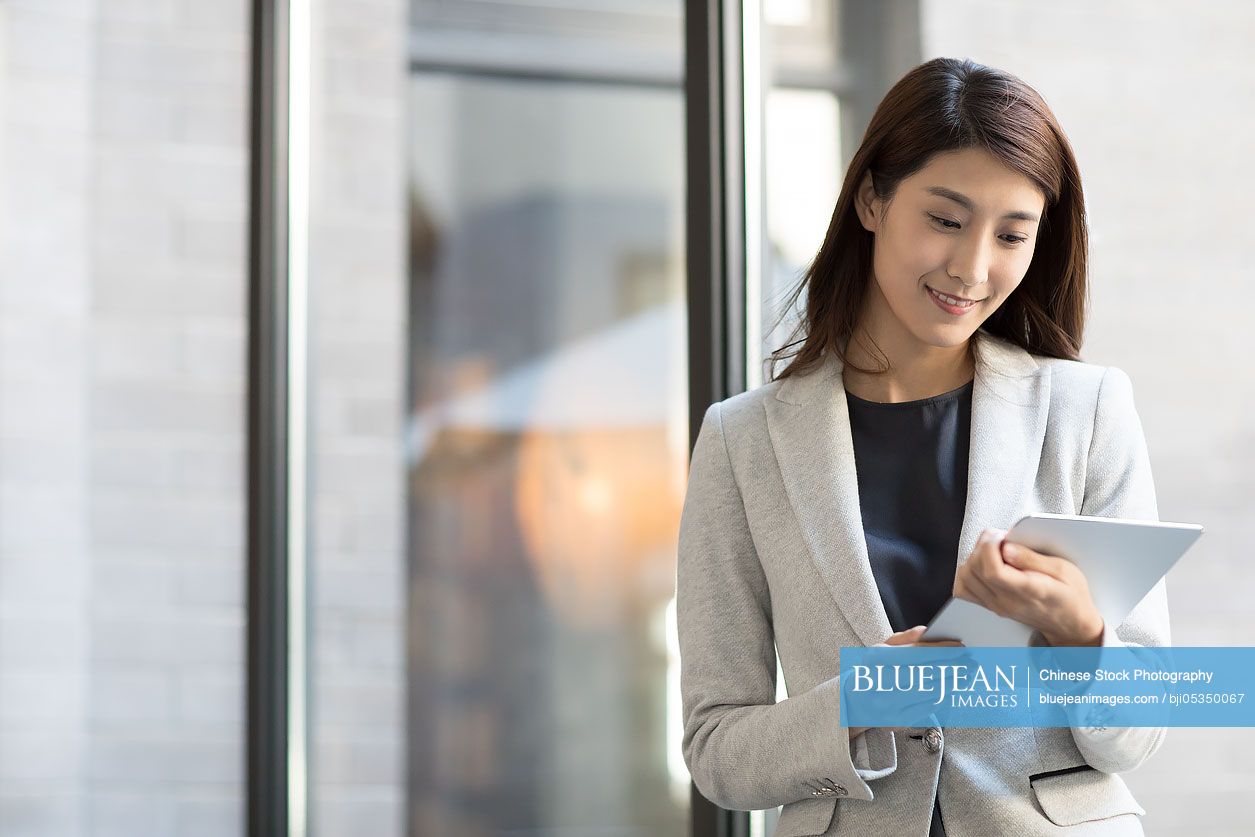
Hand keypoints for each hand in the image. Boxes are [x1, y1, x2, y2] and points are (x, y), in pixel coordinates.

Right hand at [848, 626, 962, 739]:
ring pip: (930, 691)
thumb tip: (926, 631)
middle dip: (952, 666)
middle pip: (926, 673)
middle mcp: (880, 682)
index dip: (941, 649)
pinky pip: (927, 708)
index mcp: (876, 659)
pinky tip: (952, 689)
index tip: (961, 646)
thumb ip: (904, 639)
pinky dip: (943, 696)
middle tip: (971, 662)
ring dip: (952, 682)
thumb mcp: (880, 650)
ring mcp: (888, 704)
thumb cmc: (873, 671)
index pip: (916, 653)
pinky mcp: (897, 721)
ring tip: (967, 675)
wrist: (853, 703)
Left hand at [952, 528, 1104, 646]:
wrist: (1070, 623)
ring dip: (974, 556)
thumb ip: (1033, 558)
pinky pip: (964, 588)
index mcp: (1028, 592)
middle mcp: (1006, 601)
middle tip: (1000, 538)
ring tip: (994, 549)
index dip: (990, 547)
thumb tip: (1007, 548)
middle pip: (974, 570)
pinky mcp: (990, 606)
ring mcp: (995, 606)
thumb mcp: (1064, 570)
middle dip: (983, 546)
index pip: (993, 571)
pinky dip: (968, 572)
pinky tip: (984, 563)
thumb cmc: (1070, 595)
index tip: (1002, 536)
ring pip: (965, 577)